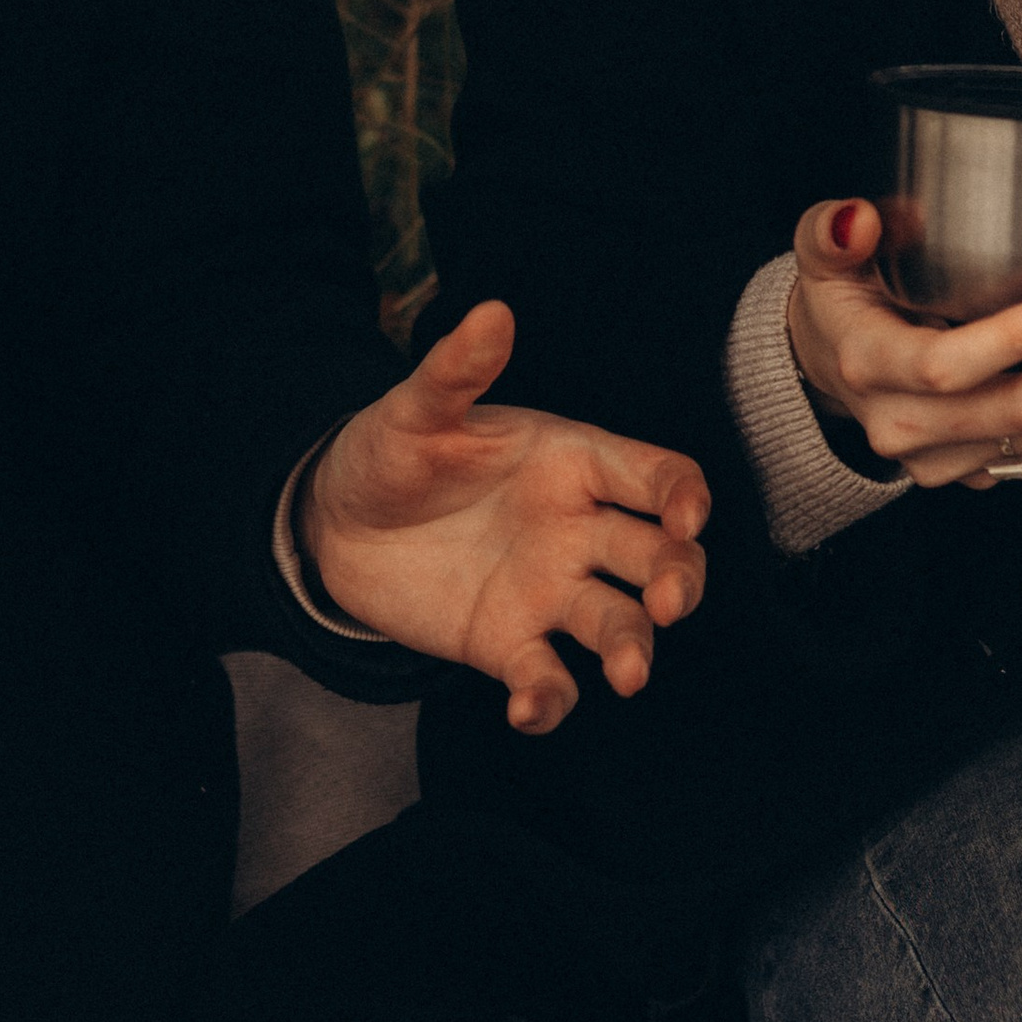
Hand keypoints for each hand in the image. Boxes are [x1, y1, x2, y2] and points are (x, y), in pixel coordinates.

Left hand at [301, 301, 709, 734]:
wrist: (338, 524)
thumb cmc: (392, 452)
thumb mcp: (417, 409)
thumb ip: (457, 370)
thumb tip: (492, 311)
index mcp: (573, 463)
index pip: (657, 477)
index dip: (684, 496)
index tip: (684, 517)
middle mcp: (577, 529)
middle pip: (660, 556)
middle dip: (678, 579)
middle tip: (667, 603)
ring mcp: (549, 591)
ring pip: (618, 623)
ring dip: (633, 648)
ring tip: (626, 674)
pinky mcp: (510, 643)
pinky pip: (549, 678)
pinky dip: (549, 699)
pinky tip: (527, 710)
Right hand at [787, 196, 1021, 488]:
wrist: (830, 364)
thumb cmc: (840, 295)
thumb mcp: (821, 252)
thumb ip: (832, 230)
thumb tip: (859, 219)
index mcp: (867, 368)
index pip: (946, 366)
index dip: (1013, 340)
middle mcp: (903, 427)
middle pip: (1016, 411)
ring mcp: (941, 461)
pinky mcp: (974, 471)